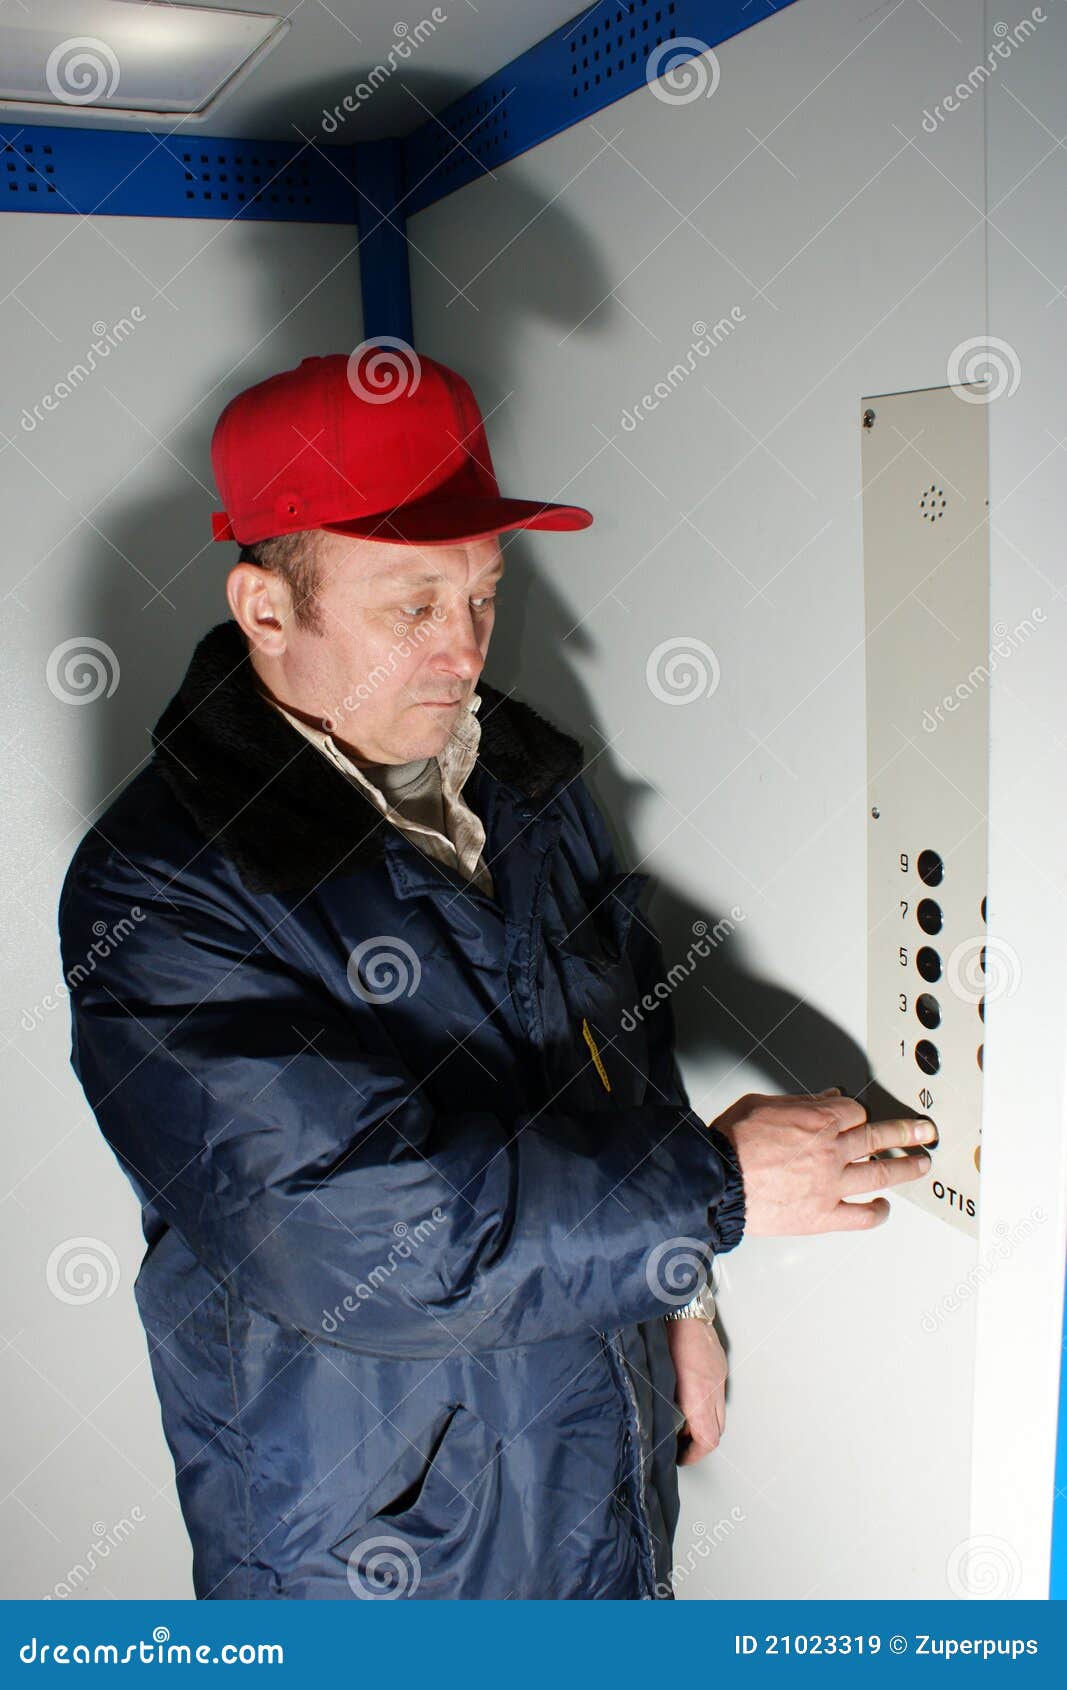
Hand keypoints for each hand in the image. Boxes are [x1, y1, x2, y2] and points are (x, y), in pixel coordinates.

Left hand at [666, 1317, 726, 1464]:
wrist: (684, 1308)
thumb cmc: (667, 1336)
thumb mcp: (659, 1375)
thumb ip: (664, 1402)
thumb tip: (662, 1421)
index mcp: (698, 1393)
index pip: (707, 1438)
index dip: (695, 1454)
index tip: (682, 1457)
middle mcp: (713, 1388)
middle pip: (717, 1431)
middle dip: (701, 1443)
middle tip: (682, 1446)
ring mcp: (719, 1377)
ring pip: (720, 1414)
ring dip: (705, 1424)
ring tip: (684, 1423)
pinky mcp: (719, 1367)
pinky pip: (719, 1395)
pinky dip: (708, 1405)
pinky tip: (691, 1399)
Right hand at [711, 1087, 937, 1235]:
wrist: (718, 1180)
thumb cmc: (732, 1143)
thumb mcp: (762, 1104)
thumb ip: (799, 1103)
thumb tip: (822, 1098)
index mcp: (818, 1120)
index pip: (855, 1111)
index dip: (859, 1113)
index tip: (861, 1117)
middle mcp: (832, 1150)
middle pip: (879, 1136)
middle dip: (907, 1131)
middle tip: (924, 1131)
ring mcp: (832, 1184)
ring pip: (881, 1173)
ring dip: (907, 1167)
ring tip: (921, 1164)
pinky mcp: (823, 1215)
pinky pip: (861, 1216)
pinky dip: (877, 1212)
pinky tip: (884, 1208)